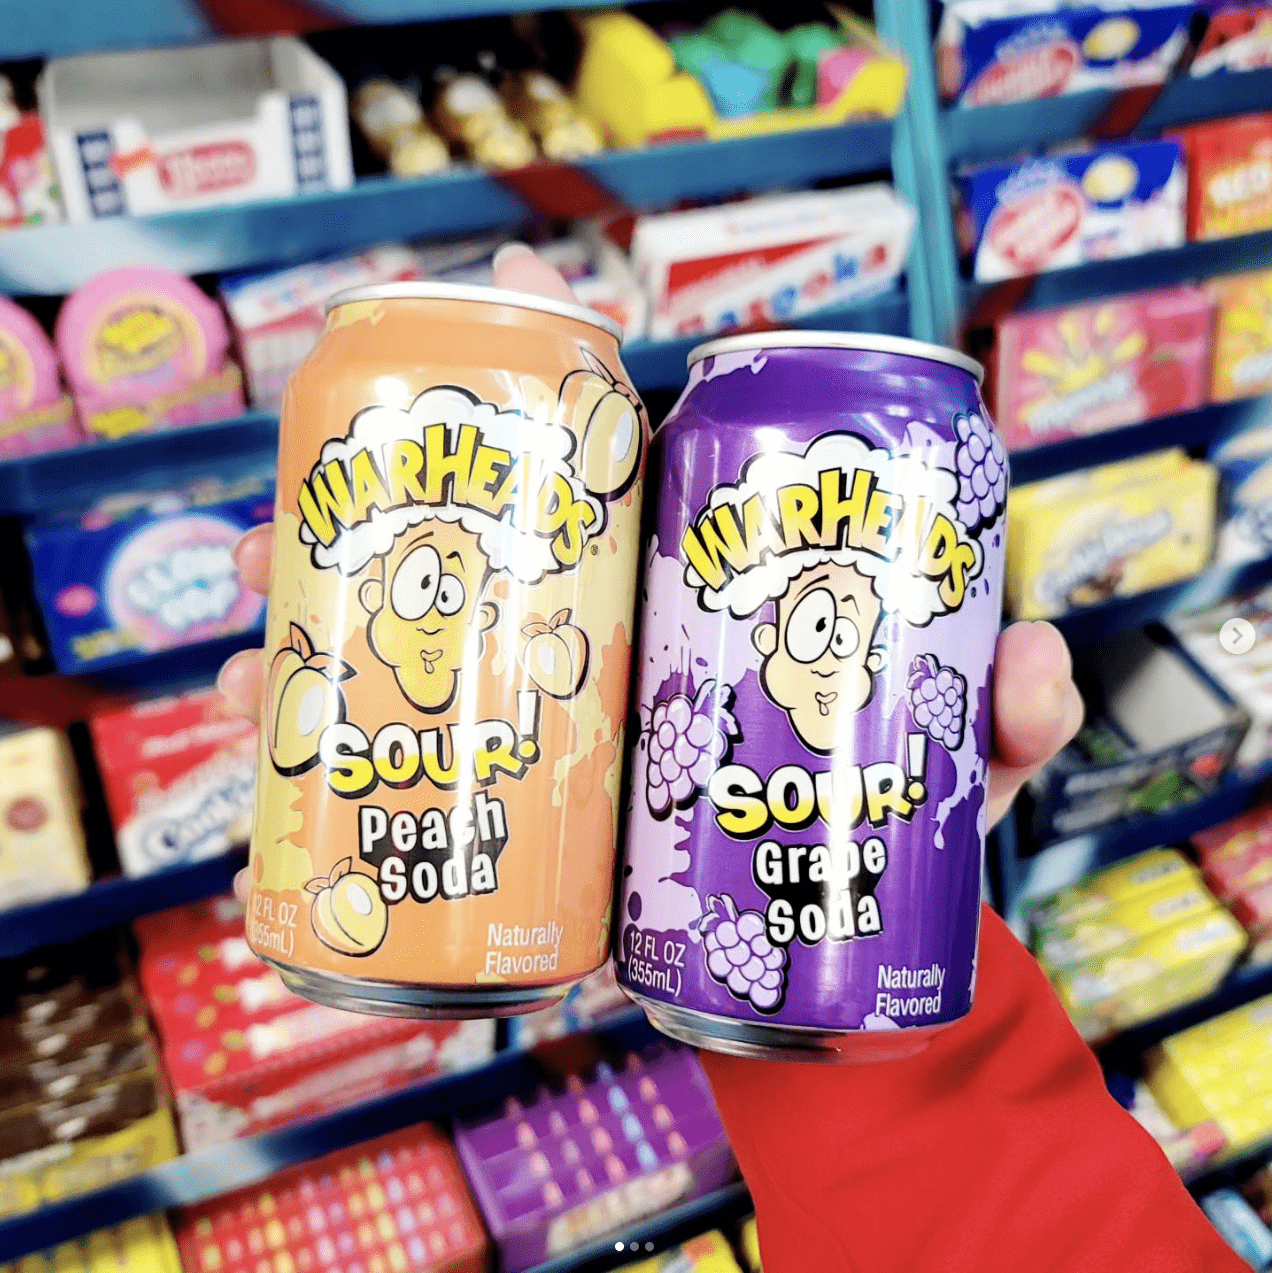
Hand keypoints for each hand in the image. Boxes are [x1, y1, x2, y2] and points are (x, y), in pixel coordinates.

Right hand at [216, 243, 1082, 900]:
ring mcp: (558, 736)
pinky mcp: (530, 830)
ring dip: (310, 648)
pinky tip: (270, 760)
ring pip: (418, 663)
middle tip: (294, 538)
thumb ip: (1018, 717)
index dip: (554, 384)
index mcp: (700, 598)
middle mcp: (611, 647)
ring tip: (253, 672)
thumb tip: (1030, 663)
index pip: (623, 473)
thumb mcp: (964, 766)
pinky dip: (329, 770)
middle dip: (366, 530)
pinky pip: (415, 784)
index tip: (496, 312)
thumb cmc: (895, 838)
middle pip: (480, 561)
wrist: (834, 975)